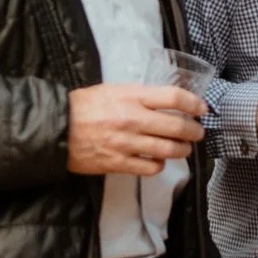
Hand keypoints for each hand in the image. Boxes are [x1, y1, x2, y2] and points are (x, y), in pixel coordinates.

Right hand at [66, 84, 204, 176]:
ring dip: (182, 150)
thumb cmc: (83, 106)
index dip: (194, 103)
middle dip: (194, 131)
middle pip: (177, 126)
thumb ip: (140, 96)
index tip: (201, 109)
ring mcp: (126, 143)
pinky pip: (150, 167)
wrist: (55, 128)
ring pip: (168, 149)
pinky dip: (159, 165)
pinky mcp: (118, 163)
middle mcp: (132, 119)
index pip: (173, 98)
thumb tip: (166, 102)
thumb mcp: (113, 90)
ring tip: (184, 148)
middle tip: (197, 132)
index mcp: (131, 97)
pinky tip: (159, 161)